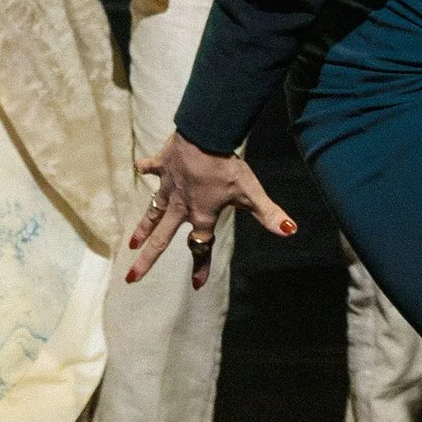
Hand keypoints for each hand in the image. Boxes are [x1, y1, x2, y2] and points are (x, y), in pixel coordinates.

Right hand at [128, 133, 294, 284]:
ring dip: (143, 227)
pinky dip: (146, 167)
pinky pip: (152, 168)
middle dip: (147, 260)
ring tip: (132, 243)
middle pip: (162, 238)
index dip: (201, 266)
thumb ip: (268, 214)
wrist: (205, 136)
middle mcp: (182, 206)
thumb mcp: (251, 192)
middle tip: (131, 277)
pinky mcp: (163, 166)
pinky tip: (139, 167)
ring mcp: (169, 187)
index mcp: (202, 215)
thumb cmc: (228, 166)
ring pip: (153, 211)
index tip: (198, 286)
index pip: (201, 247)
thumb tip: (290, 230)